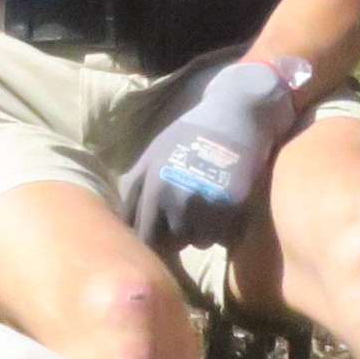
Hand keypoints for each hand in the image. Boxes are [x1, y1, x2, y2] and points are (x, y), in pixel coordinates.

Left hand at [117, 57, 313, 252]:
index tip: (162, 233)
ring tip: (209, 208)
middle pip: (175, 243)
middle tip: (189, 217)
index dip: (153, 238)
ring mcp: (209, 206)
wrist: (235, 115)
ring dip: (205, 233)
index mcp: (154, 190)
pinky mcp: (237, 207)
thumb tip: (122, 219)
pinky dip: (228, 230)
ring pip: (202, 242)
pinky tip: (228, 208)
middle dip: (179, 235)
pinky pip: (228, 238)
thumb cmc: (188, 135)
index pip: (146, 237)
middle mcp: (179, 202)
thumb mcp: (152, 155)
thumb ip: (134, 186)